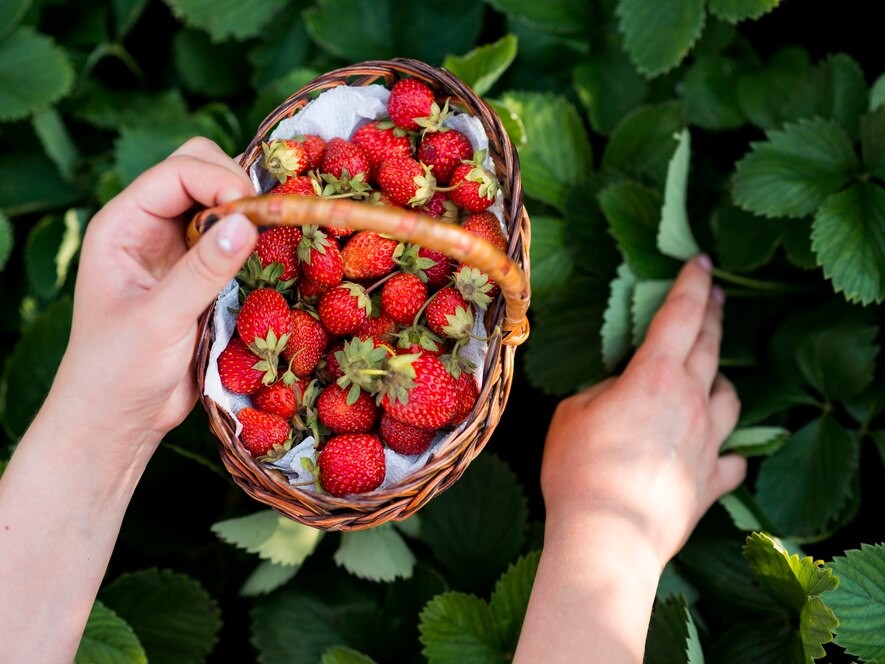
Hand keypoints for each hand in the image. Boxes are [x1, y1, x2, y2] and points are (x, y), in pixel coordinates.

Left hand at [49, 138, 257, 467]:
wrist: (119, 418)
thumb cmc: (119, 370)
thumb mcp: (160, 319)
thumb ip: (203, 270)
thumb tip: (249, 222)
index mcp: (123, 224)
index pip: (178, 172)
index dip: (220, 180)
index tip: (256, 212)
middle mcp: (149, 227)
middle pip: (200, 171)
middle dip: (238, 188)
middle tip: (266, 224)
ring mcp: (176, 250)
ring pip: (222, 204)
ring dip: (250, 215)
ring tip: (274, 240)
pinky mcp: (200, 276)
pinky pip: (233, 241)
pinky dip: (255, 243)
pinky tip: (271, 261)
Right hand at [540, 256, 745, 568]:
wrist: (608, 537)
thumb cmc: (580, 470)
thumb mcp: (572, 415)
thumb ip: (601, 393)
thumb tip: (619, 394)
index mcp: (655, 377)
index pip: (681, 316)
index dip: (692, 284)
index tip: (701, 261)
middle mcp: (691, 402)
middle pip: (711, 347)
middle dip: (713, 315)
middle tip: (715, 295)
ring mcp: (707, 443)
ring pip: (730, 398)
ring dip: (721, 380)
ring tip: (711, 376)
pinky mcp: (710, 483)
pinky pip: (731, 458)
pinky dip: (727, 449)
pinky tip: (719, 451)